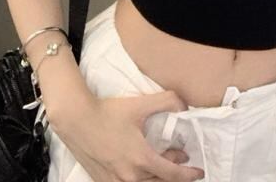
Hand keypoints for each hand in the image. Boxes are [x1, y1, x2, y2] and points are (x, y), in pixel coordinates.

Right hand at [52, 89, 204, 180]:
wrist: (76, 119)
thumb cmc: (107, 112)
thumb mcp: (140, 104)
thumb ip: (166, 101)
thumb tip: (184, 105)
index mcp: (142, 159)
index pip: (173, 174)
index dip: (188, 175)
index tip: (199, 172)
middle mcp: (130, 176)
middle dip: (175, 175)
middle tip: (182, 163)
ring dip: (157, 178)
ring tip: (163, 165)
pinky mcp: (102, 181)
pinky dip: (140, 180)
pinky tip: (139, 169)